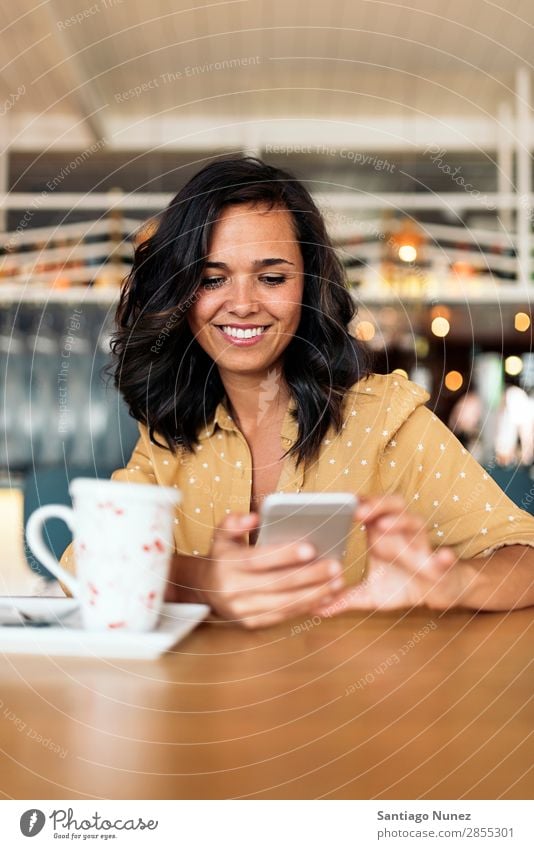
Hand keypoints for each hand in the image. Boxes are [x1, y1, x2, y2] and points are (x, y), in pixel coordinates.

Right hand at [199, 512, 345, 627]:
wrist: (205, 589)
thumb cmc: (222, 556)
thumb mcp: (222, 534)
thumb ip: (235, 522)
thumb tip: (254, 518)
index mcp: (227, 565)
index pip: (259, 560)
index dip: (285, 555)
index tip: (311, 548)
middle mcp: (233, 590)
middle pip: (276, 583)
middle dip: (309, 576)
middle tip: (335, 566)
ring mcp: (242, 610)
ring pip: (283, 603)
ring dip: (314, 594)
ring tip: (337, 583)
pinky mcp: (252, 623)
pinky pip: (283, 615)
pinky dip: (306, 607)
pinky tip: (325, 597)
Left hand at [314, 495, 462, 615]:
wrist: (435, 594)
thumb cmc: (402, 585)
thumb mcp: (370, 594)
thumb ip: (345, 598)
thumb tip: (317, 608)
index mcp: (382, 534)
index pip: (370, 509)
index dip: (357, 504)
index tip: (338, 504)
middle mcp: (401, 532)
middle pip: (391, 506)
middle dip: (376, 505)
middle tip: (357, 511)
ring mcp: (421, 544)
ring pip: (414, 522)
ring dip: (400, 521)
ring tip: (384, 525)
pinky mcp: (440, 564)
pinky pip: (445, 557)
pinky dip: (443, 557)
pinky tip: (443, 557)